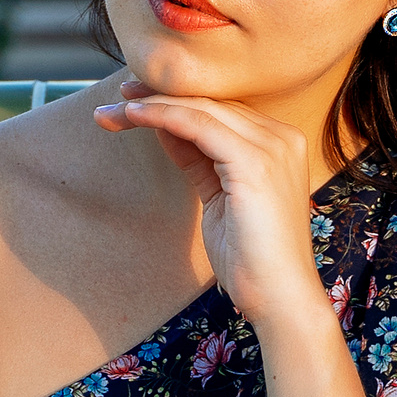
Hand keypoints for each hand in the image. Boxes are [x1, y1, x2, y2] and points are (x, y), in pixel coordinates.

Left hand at [94, 80, 330, 333]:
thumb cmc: (251, 258)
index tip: (135, 100)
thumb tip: (165, 126)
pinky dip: (163, 116)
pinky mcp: (255, 162)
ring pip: (202, 110)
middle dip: (159, 97)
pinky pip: (199, 126)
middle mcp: (283, 138)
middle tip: (117, 97)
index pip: (222, 111)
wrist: (279, 299)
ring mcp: (272, 148)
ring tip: (113, 111)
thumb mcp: (218, 197)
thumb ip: (199, 159)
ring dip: (152, 105)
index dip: (176, 101)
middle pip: (211, 104)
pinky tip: (134, 116)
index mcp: (280, 145)